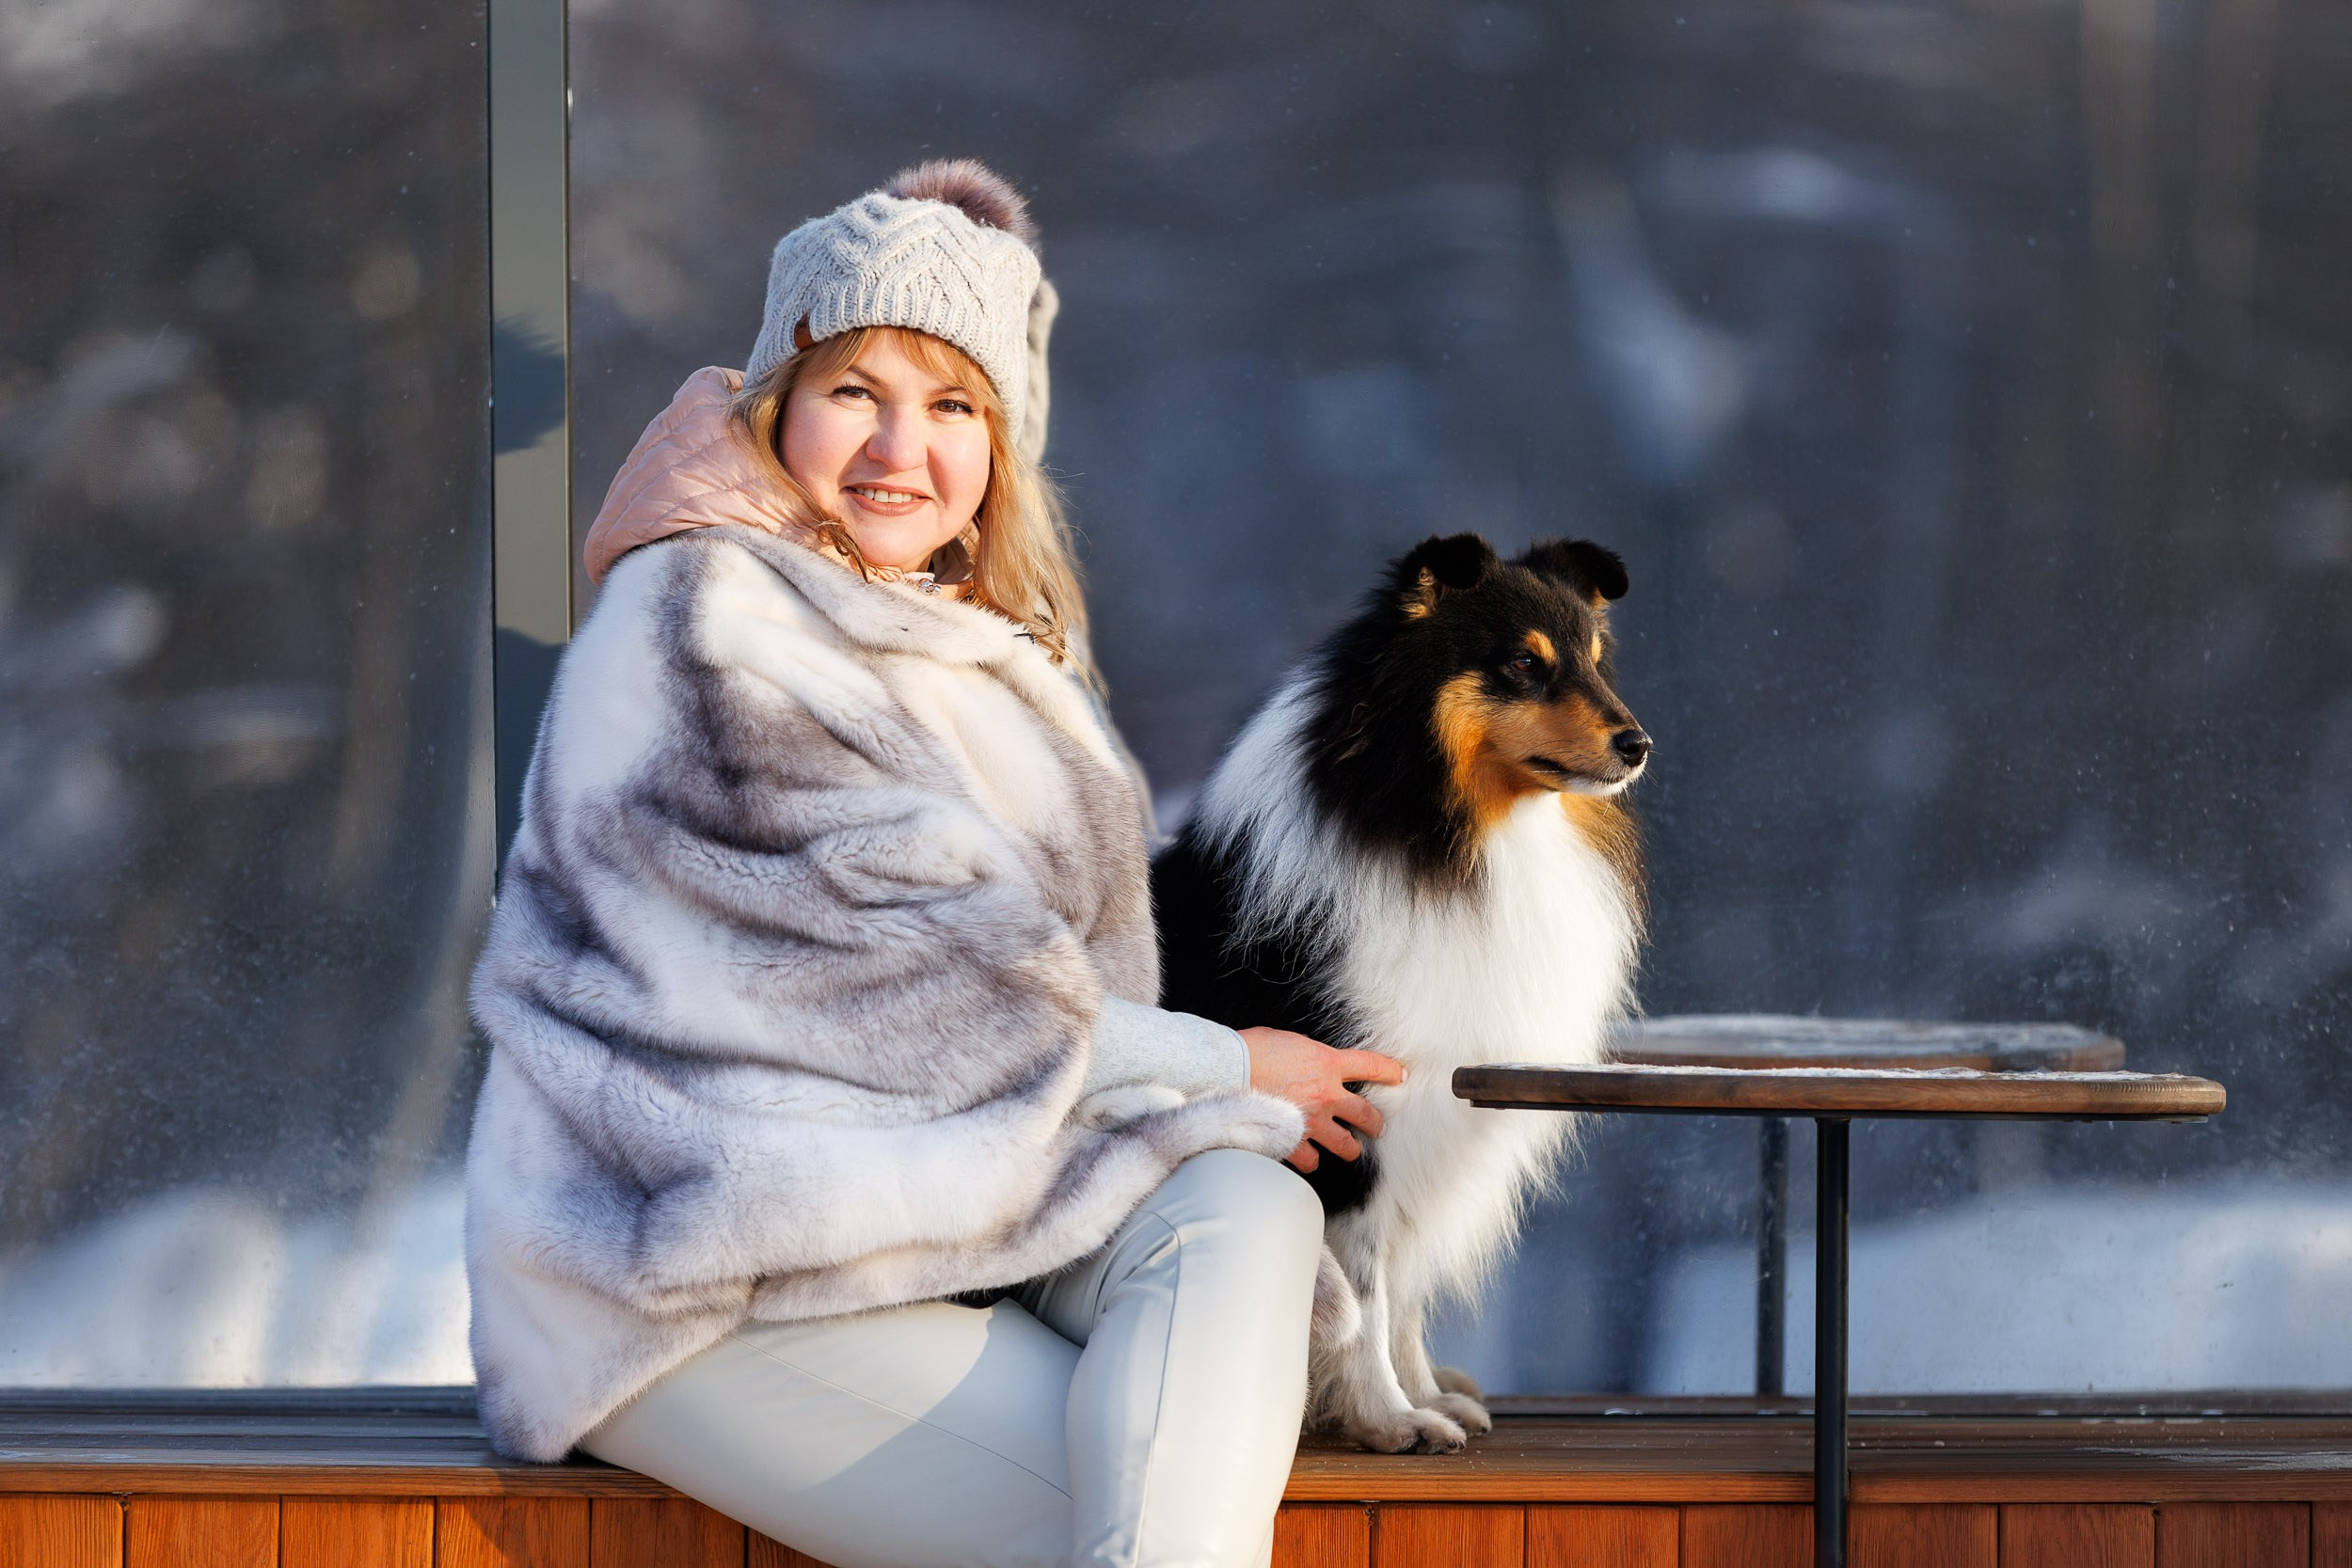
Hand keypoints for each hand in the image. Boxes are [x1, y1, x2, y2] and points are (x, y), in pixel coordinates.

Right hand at [1237, 1026, 1408, 1172]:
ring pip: (1345, 1145)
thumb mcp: (1290, 1042)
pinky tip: (1307, 1156)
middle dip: (1375, 1123)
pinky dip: (1309, 1159)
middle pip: (1366, 1115)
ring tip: (1346, 1148)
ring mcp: (1311, 1121)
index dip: (1389, 1071)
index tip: (1400, 1075)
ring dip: (1348, 1147)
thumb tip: (1312, 1064)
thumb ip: (1309, 1057)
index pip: (1370, 1066)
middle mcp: (1326, 1094)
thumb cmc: (1251, 1050)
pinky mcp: (1292, 1140)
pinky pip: (1311, 1160)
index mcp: (1327, 1063)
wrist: (1227, 1069)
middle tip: (1377, 1128)